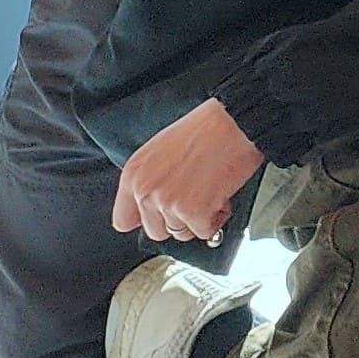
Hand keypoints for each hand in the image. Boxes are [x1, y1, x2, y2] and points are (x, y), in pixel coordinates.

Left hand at [112, 97, 263, 244]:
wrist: (235, 124)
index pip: (123, 221)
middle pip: (156, 231)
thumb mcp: (162, 150)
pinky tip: (222, 196)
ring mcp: (168, 204)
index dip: (148, 219)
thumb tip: (155, 205)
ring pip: (181, 233)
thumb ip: (151, 179)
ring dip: (199, 219)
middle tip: (196, 198)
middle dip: (178, 219)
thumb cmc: (206, 130)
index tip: (162, 215)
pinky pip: (205, 231)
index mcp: (134, 175)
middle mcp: (145, 191)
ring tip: (211, 193)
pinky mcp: (193, 213)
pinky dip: (218, 218)